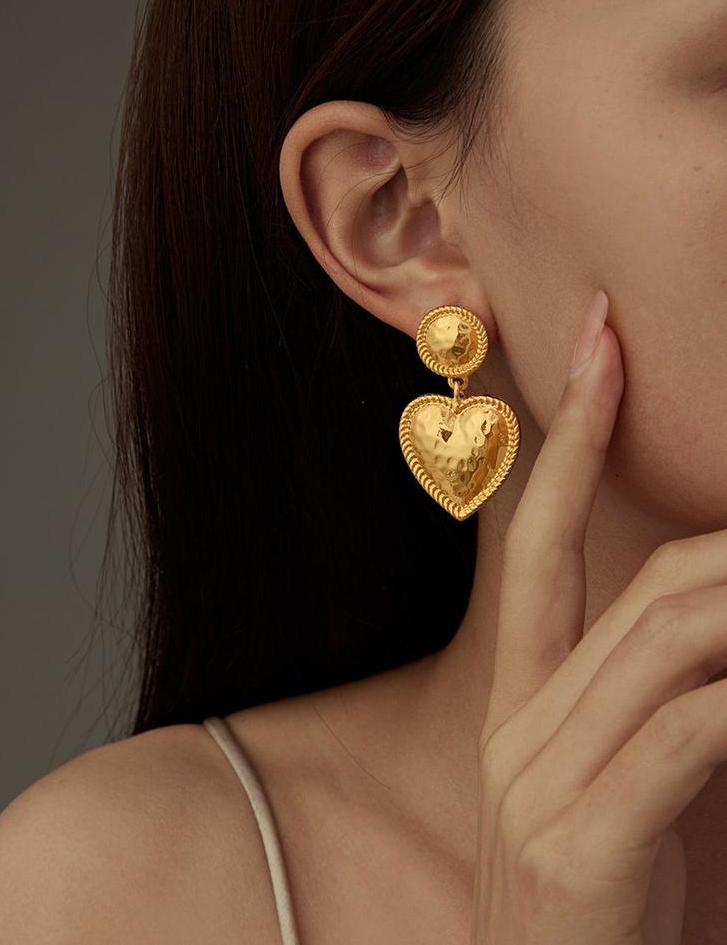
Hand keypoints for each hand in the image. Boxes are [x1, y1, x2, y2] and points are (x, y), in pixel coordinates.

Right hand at [471, 293, 726, 943]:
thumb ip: (658, 706)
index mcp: (526, 704)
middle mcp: (525, 725)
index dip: (571, 436)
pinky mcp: (579, 841)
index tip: (599, 344)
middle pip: (646, 588)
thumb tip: (714, 614)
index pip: (538, 540)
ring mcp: (542, 781)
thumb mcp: (619, 793)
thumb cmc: (599, 912)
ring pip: (672, 642)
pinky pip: (682, 734)